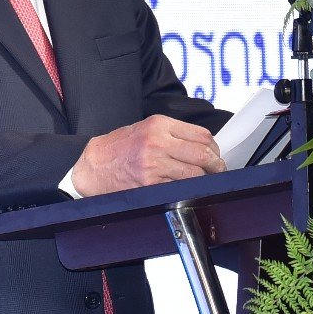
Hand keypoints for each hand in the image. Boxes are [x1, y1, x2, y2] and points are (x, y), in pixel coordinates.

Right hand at [71, 115, 225, 196]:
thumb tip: (202, 146)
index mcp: (159, 124)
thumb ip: (173, 134)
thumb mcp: (146, 129)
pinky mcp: (150, 183)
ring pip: (195, 173)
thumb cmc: (119, 147)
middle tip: (218, 170)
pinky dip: (189, 189)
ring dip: (205, 179)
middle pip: (203, 154)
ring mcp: (154, 164)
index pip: (201, 135)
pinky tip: (189, 188)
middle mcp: (158, 142)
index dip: (214, 148)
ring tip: (206, 181)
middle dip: (216, 165)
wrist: (93, 165)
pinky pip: (180, 187)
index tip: (216, 155)